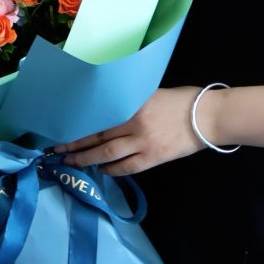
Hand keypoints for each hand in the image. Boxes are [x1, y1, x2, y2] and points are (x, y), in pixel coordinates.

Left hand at [48, 86, 207, 176]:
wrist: (208, 116)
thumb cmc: (180, 100)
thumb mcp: (149, 93)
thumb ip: (128, 102)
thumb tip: (105, 109)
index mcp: (131, 103)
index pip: (97, 115)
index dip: (77, 124)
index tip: (60, 127)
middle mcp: (133, 122)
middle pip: (96, 135)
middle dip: (74, 143)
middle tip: (55, 150)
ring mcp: (143, 142)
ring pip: (107, 153)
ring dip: (86, 159)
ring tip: (70, 162)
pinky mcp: (154, 157)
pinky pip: (127, 167)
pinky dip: (111, 170)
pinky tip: (101, 170)